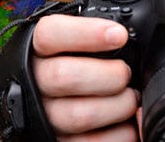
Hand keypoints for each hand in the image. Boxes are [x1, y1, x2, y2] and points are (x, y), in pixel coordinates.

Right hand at [31, 14, 138, 141]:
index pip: (50, 34)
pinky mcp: (56, 141)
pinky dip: (121, 133)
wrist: (36, 100)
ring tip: (130, 97)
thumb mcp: (69, 42)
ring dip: (118, 106)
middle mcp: (34, 82)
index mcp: (38, 49)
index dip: (86, 33)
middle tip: (125, 73)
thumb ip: (91, 36)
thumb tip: (124, 36)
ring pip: (79, 114)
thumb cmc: (64, 62)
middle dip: (108, 75)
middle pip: (65, 76)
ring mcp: (44, 115)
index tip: (119, 35)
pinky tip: (129, 121)